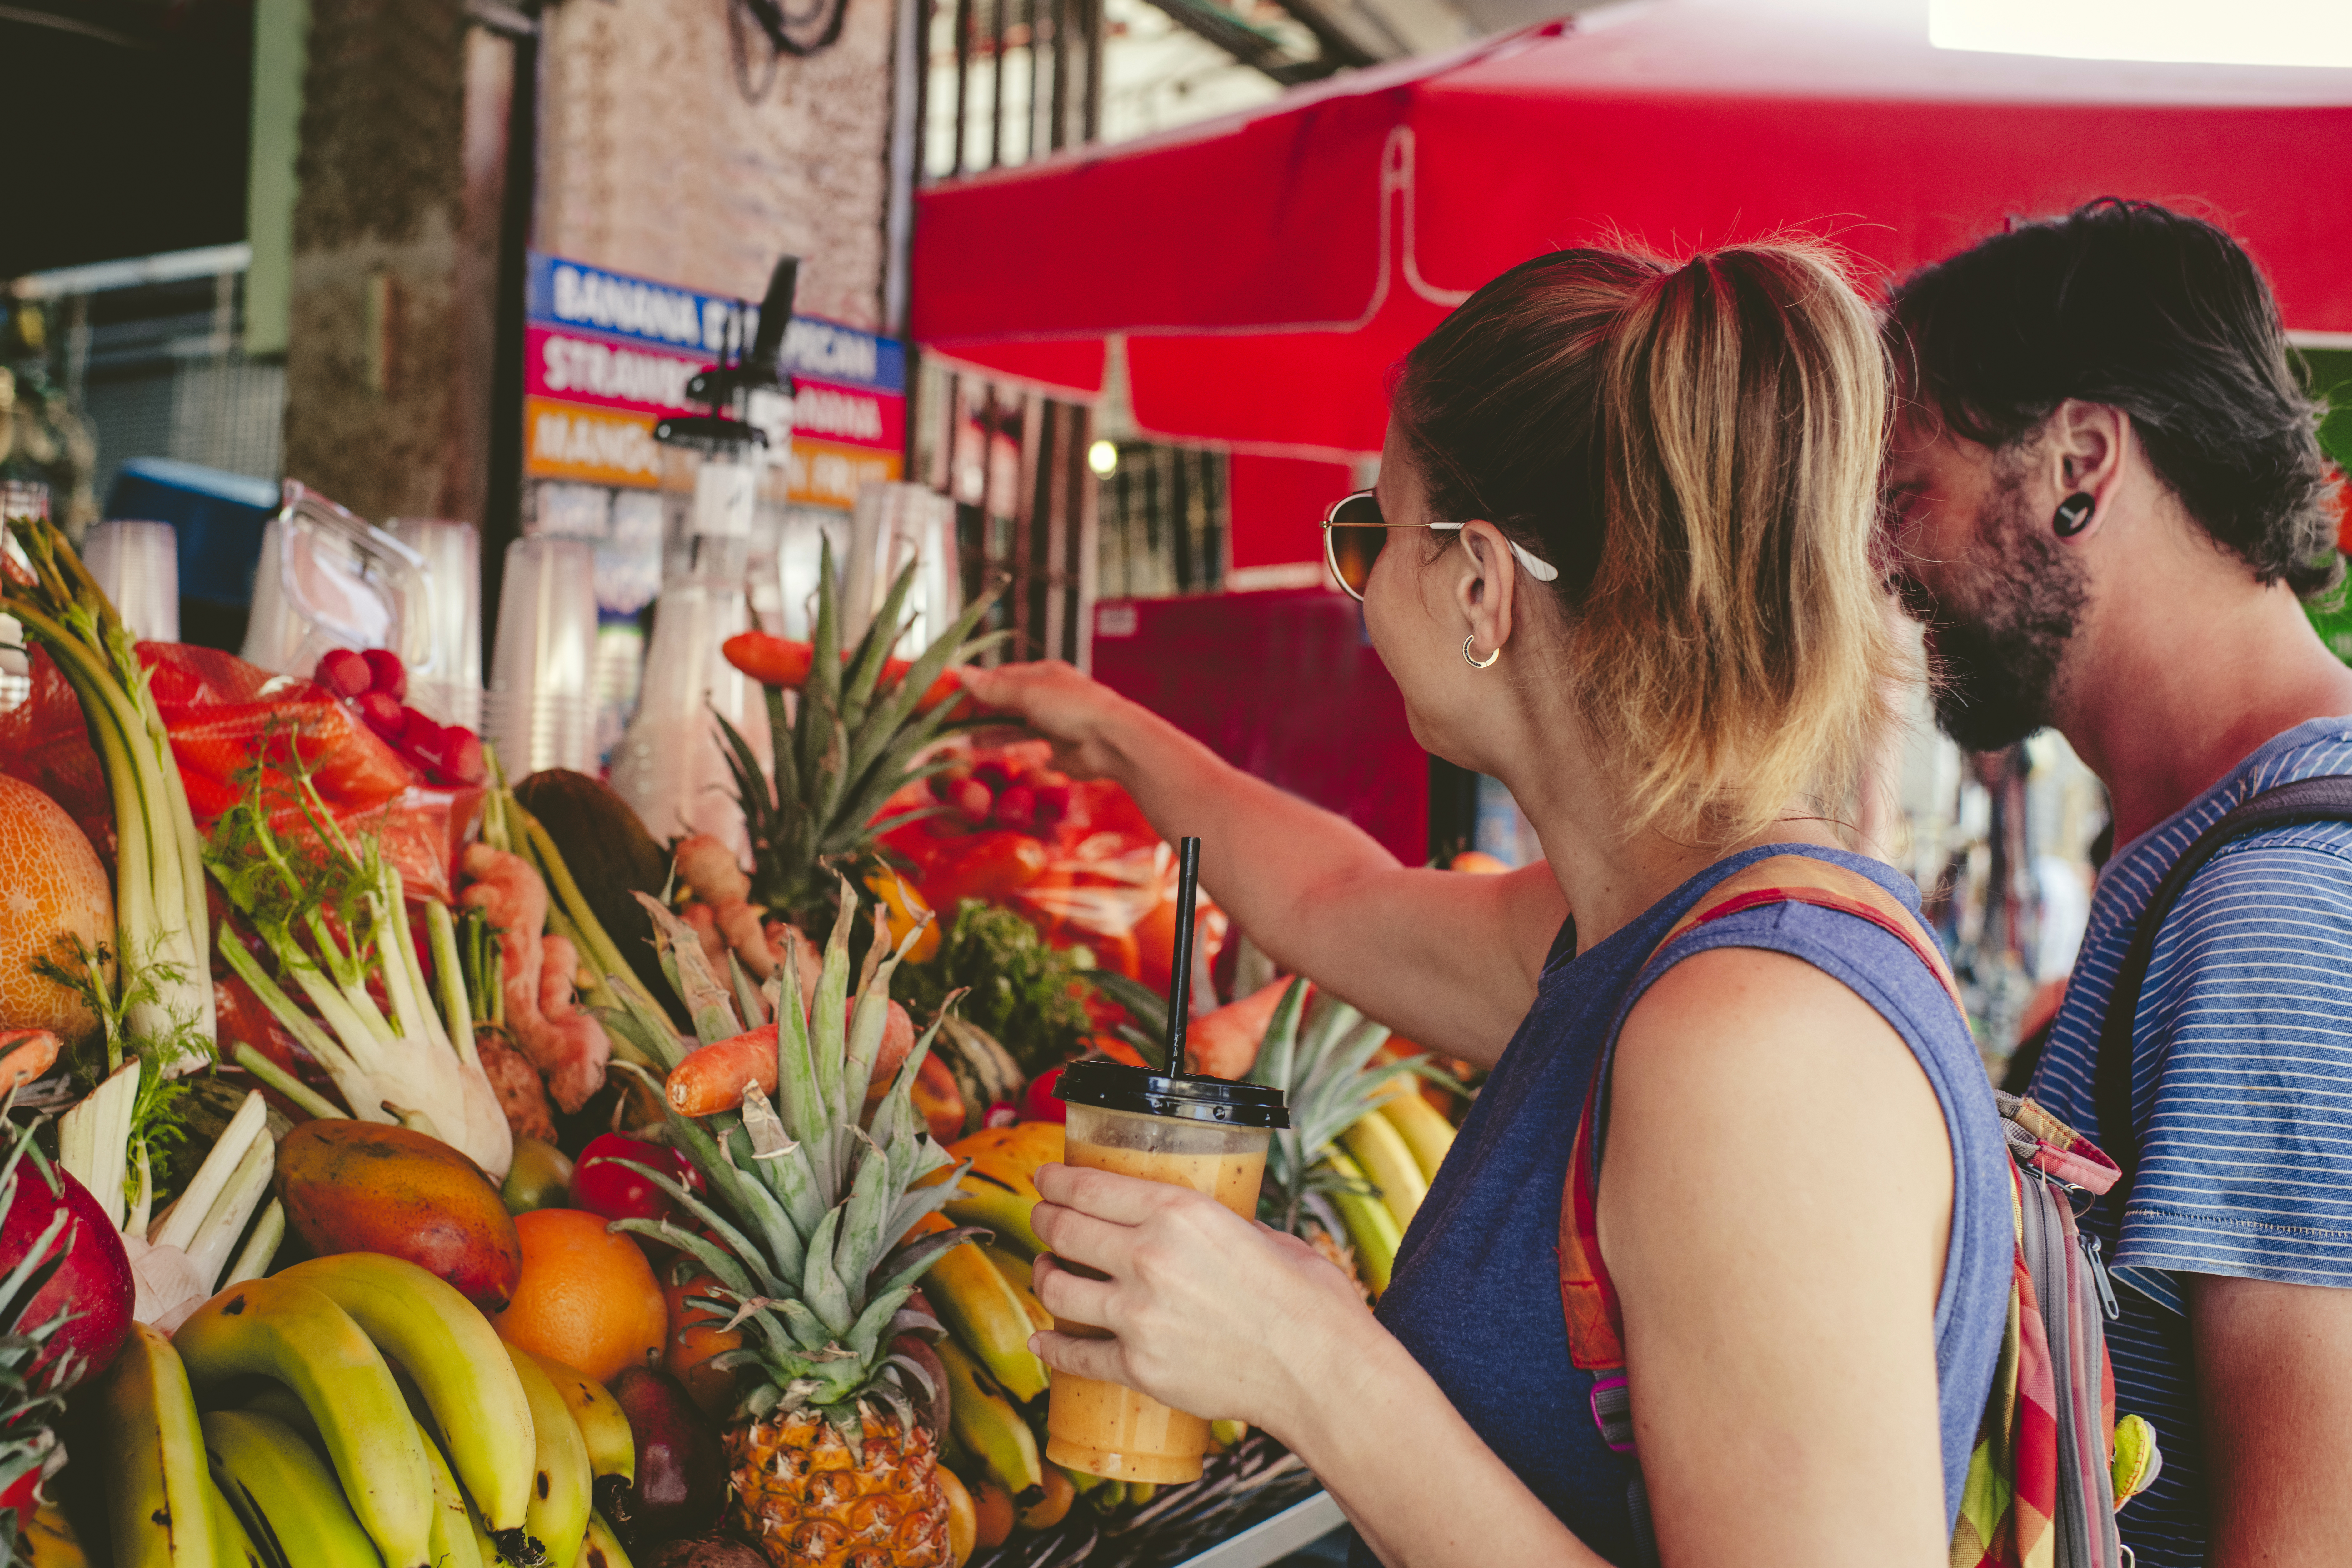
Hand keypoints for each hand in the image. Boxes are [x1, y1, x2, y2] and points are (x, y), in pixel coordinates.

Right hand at [955, 661, 1136, 779]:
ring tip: (966, 738)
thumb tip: (961, 673)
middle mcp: (1048, 695)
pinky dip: (1008, 744)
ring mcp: (1053, 720)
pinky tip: (991, 749)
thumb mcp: (1028, 693)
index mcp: (1044, 674)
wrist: (1111, 742)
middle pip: (1007, 700)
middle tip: (954, 721)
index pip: (1003, 675)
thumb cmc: (1072, 708)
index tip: (953, 696)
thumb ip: (994, 688)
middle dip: (982, 709)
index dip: (977, 685)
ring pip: (1015, 722)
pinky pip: (1028, 742)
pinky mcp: (1058, 746)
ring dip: (991, 728)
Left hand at [1027, 1161, 1370, 1434]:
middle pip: (1063, 1231)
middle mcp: (1148, 1258)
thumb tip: (1200, 1229)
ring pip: (1058, 1288)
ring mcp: (1138, 1316)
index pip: (1088, 1188)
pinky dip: (1052, 1347)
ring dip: (1041, 1275)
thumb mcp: (1262, 1234)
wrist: (1321, 1371)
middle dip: (1043, 1220)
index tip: (1045, 1181)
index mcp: (1179, 1214)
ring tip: (1044, 1270)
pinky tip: (1042, 1340)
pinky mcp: (1139, 1367)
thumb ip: (1220, 1226)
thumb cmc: (1306, 1300)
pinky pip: (1077, 1354)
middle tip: (1041, 1218)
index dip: (1055, 1182)